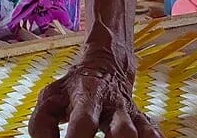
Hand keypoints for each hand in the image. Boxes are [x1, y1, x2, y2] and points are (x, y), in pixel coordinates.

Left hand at [28, 48, 161, 137]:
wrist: (106, 65)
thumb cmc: (73, 89)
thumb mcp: (51, 98)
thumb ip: (42, 123)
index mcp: (89, 97)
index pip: (84, 123)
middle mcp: (113, 106)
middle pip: (123, 131)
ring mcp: (131, 115)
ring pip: (142, 134)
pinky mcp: (143, 122)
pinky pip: (154, 135)